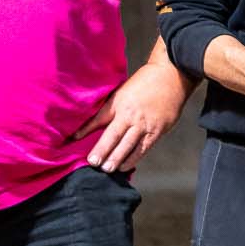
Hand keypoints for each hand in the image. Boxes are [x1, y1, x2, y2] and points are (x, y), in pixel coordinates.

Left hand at [71, 62, 187, 170]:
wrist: (171, 76)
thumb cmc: (144, 83)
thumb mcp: (123, 91)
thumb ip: (111, 107)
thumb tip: (95, 121)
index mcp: (120, 102)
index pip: (99, 117)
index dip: (86, 129)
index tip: (73, 139)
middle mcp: (131, 115)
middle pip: (114, 135)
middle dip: (102, 150)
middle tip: (92, 163)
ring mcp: (145, 124)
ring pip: (129, 145)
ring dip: (117, 158)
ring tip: (107, 169)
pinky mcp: (157, 131)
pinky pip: (144, 148)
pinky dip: (134, 158)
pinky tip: (125, 166)